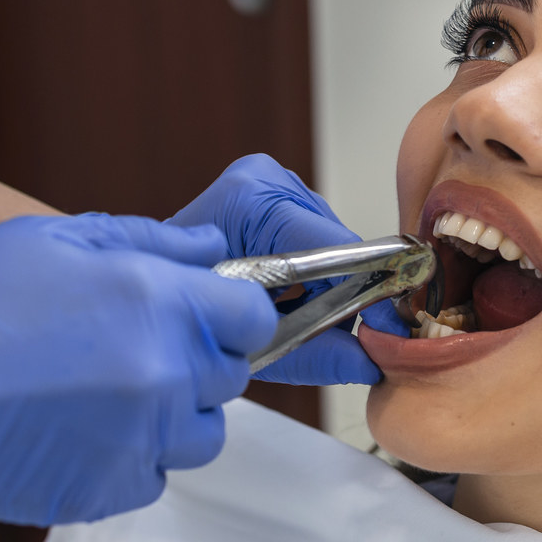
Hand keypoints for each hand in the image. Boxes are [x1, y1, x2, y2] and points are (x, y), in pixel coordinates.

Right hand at [0, 215, 275, 541]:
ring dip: (171, 415)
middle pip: (230, 377)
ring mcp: (135, 442)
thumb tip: (210, 253)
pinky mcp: (100, 495)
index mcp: (153, 300)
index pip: (250, 315)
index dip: (226, 311)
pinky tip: (69, 429)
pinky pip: (150, 478)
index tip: (197, 311)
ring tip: (99, 391)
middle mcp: (159, 375)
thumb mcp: (46, 241)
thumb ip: (148, 243)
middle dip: (195, 359)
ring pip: (200, 437)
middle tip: (126, 345)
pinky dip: (127, 459)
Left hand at [170, 154, 407, 385]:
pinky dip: (317, 275)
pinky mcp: (277, 194)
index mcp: (250, 198)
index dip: (368, 289)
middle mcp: (265, 179)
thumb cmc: (183, 308)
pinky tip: (293, 295)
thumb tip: (369, 362)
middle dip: (347, 294)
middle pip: (339, 246)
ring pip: (334, 246)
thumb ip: (311, 353)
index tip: (391, 323)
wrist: (151, 289)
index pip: (334, 247)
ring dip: (331, 286)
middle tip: (343, 337)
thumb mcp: (248, 342)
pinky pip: (319, 240)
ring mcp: (271, 181)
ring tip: (299, 315)